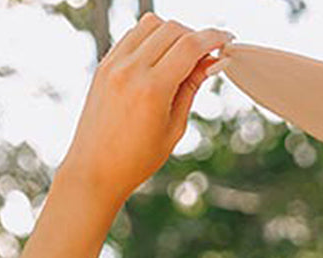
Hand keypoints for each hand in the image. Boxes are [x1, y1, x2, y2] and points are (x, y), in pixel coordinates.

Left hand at [59, 13, 234, 205]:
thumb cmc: (137, 159)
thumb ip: (191, 88)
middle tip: (207, 55)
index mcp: (152, 90)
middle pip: (173, 29)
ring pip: (152, 24)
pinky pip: (133, 35)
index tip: (226, 40)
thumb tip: (210, 62)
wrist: (95, 169)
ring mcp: (114, 64)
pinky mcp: (105, 63)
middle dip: (196, 37)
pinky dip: (152, 38)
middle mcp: (131, 70)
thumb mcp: (174, 128)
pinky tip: (161, 58)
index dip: (213, 39)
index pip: (189, 46)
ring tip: (182, 56)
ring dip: (173, 32)